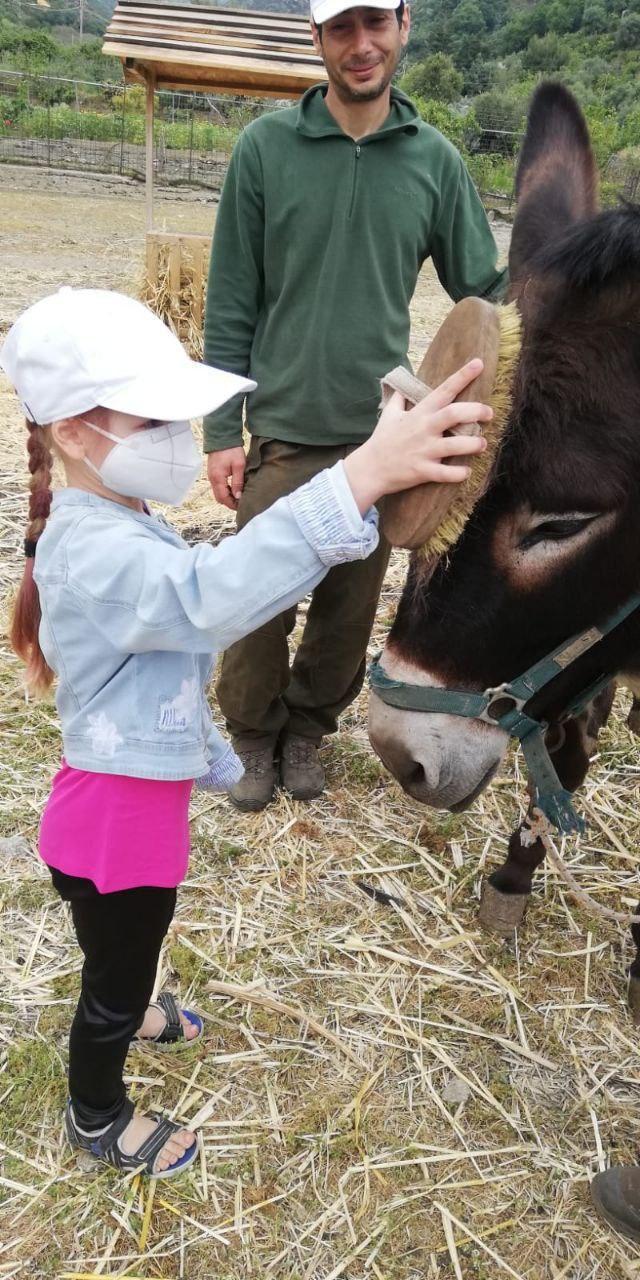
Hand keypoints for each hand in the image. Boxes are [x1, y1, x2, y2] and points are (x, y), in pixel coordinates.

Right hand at [207, 447, 245, 510]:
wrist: (222, 436)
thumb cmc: (231, 450)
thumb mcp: (238, 466)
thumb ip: (238, 482)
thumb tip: (238, 496)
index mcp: (218, 478)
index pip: (224, 498)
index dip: (232, 504)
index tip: (241, 506)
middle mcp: (212, 479)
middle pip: (219, 498)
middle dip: (229, 502)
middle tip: (241, 503)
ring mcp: (211, 476)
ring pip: (218, 492)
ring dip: (227, 496)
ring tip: (239, 496)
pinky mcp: (212, 472)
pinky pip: (217, 486)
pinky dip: (224, 490)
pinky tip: (233, 488)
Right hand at [343, 359, 491, 513]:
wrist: (370, 468)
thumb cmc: (382, 440)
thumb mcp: (389, 415)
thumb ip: (399, 399)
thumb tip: (402, 386)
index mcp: (419, 414)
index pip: (443, 390)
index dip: (461, 376)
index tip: (478, 364)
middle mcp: (423, 429)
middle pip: (453, 415)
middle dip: (475, 411)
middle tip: (489, 413)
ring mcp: (424, 451)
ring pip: (454, 446)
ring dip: (473, 444)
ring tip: (482, 444)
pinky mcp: (422, 471)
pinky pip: (445, 473)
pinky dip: (458, 473)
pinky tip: (467, 471)